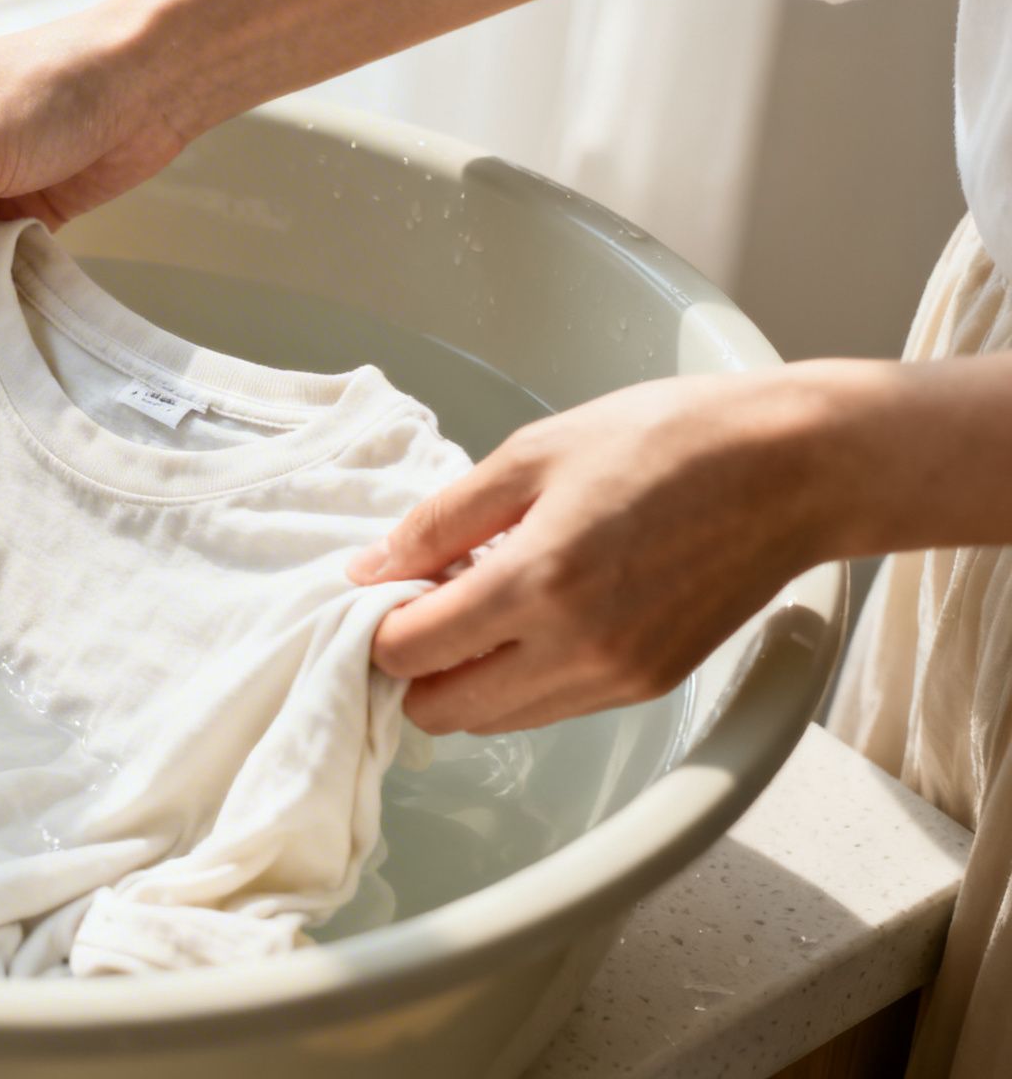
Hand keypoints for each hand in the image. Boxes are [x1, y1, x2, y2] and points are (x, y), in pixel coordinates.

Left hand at [349, 366, 861, 734]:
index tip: (384, 590)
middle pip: (441, 711)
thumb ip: (439, 520)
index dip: (379, 627)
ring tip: (481, 605)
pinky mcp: (649, 688)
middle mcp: (574, 650)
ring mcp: (615, 678)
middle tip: (426, 604)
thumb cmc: (666, 440)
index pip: (409, 653)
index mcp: (537, 584)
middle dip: (414, 668)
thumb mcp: (532, 455)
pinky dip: (519, 679)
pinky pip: (549, 709)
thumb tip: (369, 568)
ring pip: (494, 721)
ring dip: (466, 678)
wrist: (794, 468)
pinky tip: (532, 617)